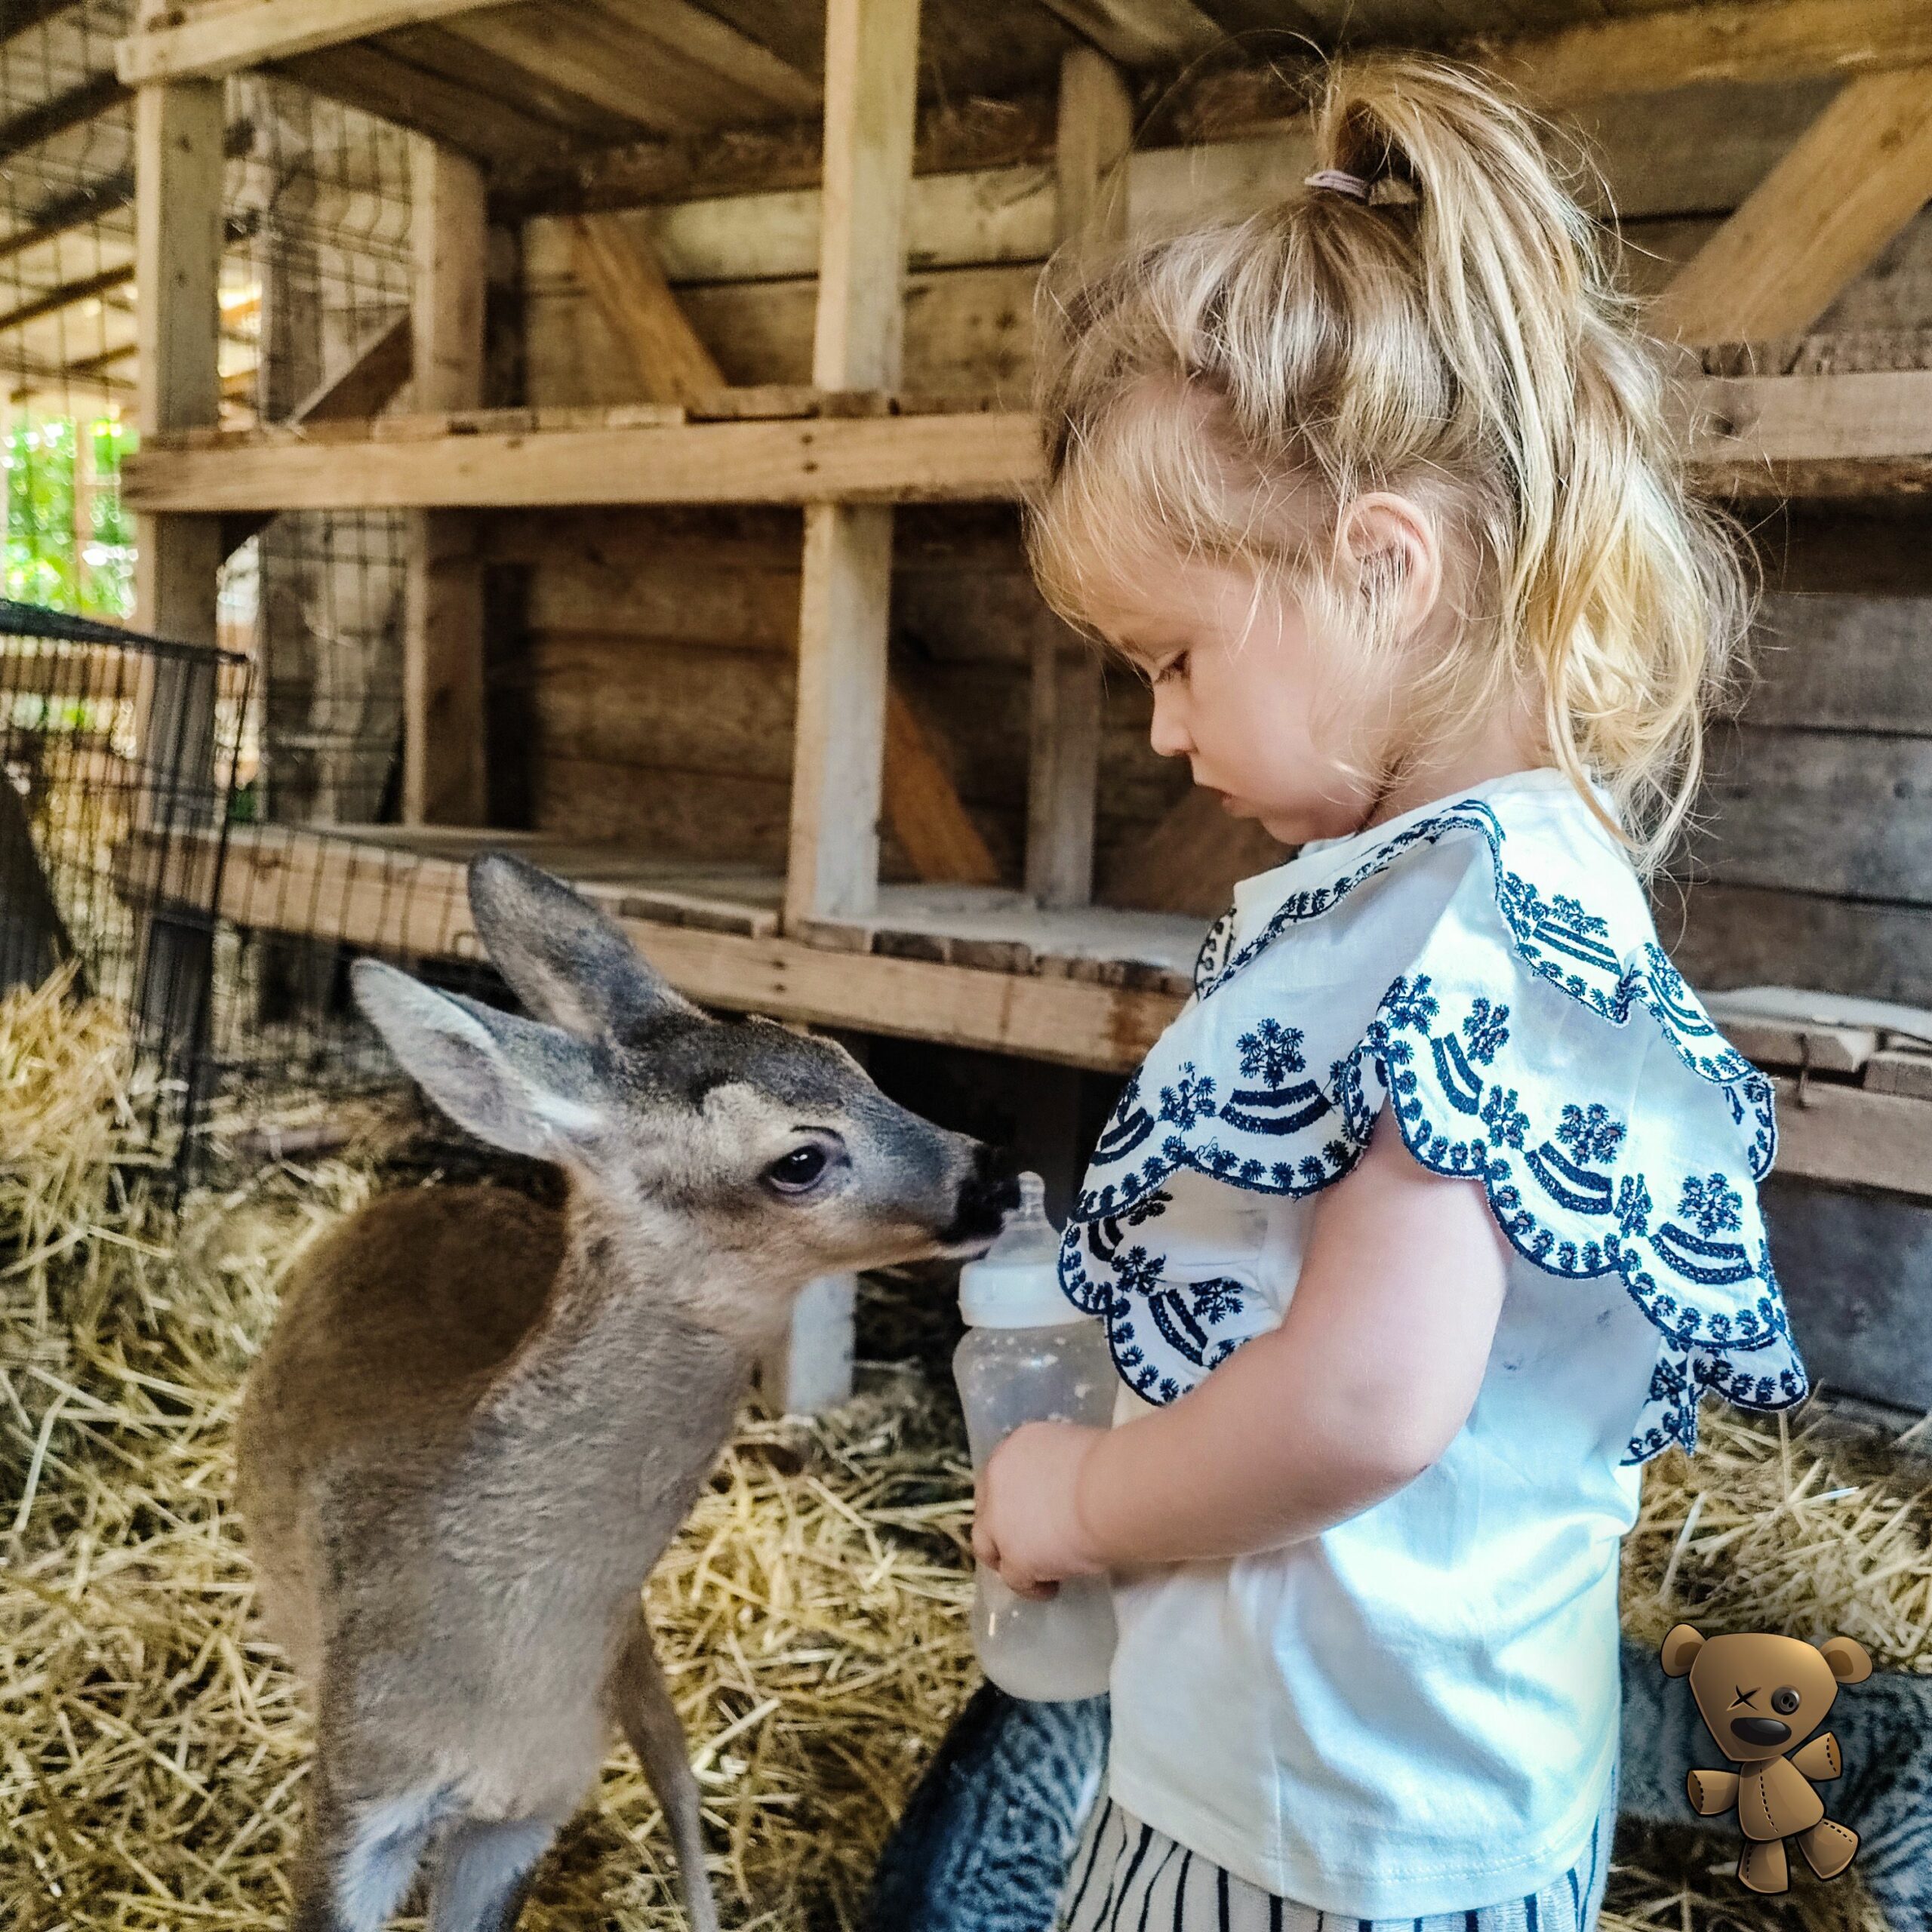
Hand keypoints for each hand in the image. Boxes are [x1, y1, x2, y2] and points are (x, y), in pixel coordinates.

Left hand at [972, 1421, 1106, 1599]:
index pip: (1002, 1475)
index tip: (1031, 1509)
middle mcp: (998, 1480)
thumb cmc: (1111, 1464)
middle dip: (1002, 1527)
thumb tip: (1070, 1489)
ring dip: (1005, 1558)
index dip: (1013, 1496)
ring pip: (987, 1546)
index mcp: (1016, 1447)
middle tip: (1024, 1541)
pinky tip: (1050, 1589)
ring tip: (1032, 1572)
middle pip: (987, 1509)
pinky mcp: (1014, 1558)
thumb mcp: (1077, 1451)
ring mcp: (999, 1522)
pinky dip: (1032, 1586)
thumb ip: (1060, 1468)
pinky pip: (1015, 1579)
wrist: (1111, 1491)